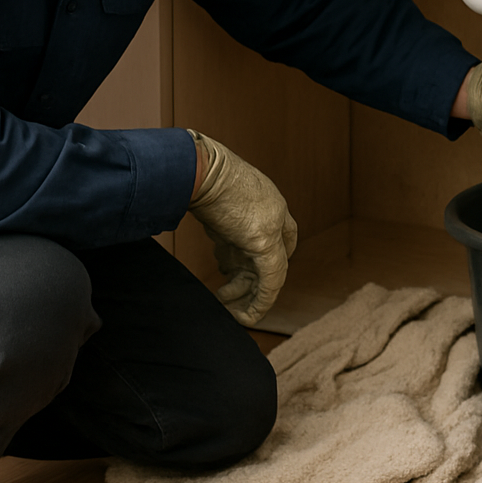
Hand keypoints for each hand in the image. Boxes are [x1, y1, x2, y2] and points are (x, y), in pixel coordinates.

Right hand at [188, 130, 297, 326]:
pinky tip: (245, 316)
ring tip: (227, 306)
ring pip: (272, 274)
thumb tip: (205, 233)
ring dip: (249, 295)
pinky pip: (270, 281)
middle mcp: (276, 213)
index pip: (281, 233)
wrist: (201, 166)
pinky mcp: (263, 241)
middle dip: (256, 280)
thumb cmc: (200, 173)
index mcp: (267, 199)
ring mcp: (272, 226)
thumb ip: (220, 218)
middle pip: (278, 256)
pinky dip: (259, 302)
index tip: (237, 271)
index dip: (263, 256)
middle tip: (233, 296)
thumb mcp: (216, 195)